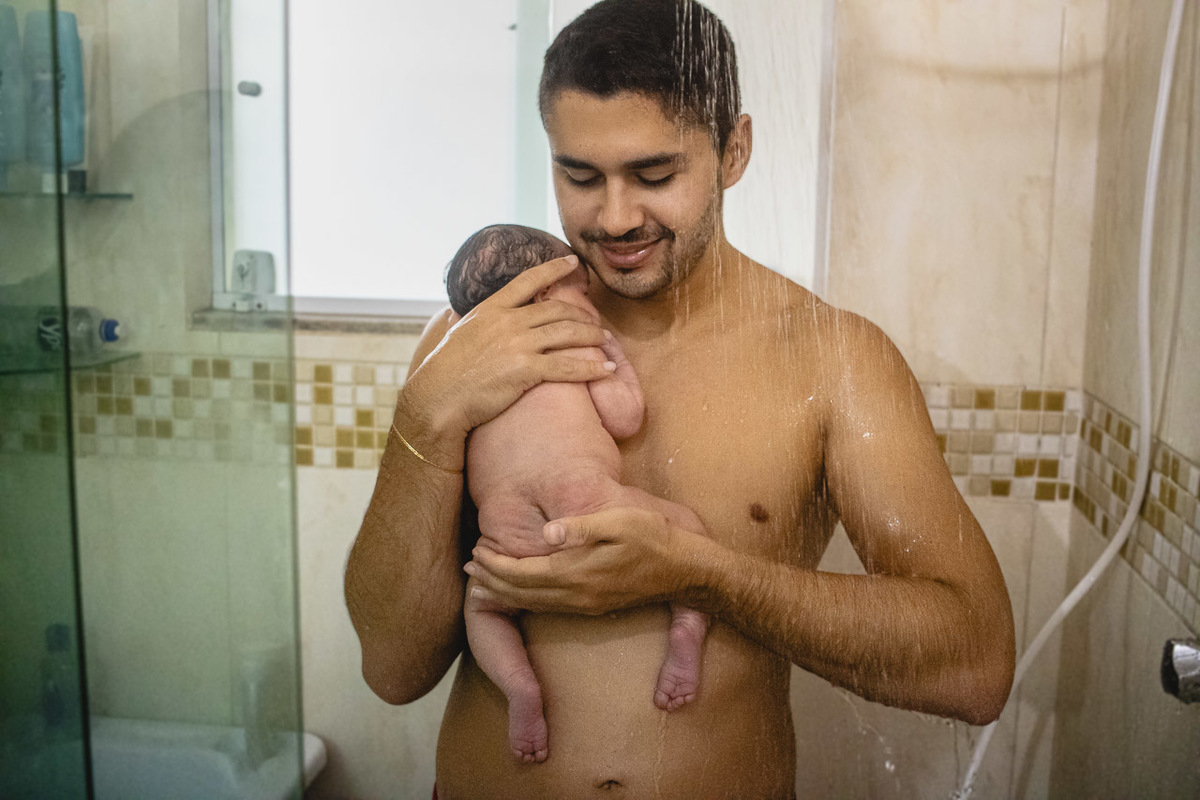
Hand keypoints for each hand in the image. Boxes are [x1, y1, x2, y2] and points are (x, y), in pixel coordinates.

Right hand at [401, 255, 615, 451]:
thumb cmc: (444, 370)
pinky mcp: (526, 370)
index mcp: (492, 308)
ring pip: (568, 334)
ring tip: (607, 342)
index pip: (528, 280)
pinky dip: (592, 367)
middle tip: (598, 323)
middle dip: (583, 315)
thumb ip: (473, 321)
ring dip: (593, 338)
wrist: (439, 397)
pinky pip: (568, 366)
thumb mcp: (457, 332)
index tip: (573, 262)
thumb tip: (462, 315)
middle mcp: (509, 321)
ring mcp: (518, 345)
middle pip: (557, 310)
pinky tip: (606, 369)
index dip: (554, 269)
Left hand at [464, 505, 717, 614]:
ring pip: (534, 604)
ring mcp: (586, 604)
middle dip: (492, 581)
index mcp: (579, 571)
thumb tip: (547, 532)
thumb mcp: (621, 521)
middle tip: (468, 569)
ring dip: (506, 594)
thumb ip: (583, 527)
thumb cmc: (654, 537)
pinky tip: (520, 595)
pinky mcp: (595, 607)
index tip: (476, 551)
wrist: (685, 571)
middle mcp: (578, 594)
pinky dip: (526, 601)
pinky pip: (550, 608)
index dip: (496, 565)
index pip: (525, 572)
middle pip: (523, 592)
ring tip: (481, 585)